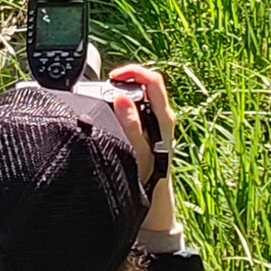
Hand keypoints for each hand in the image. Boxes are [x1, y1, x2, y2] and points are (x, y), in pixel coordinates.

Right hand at [104, 63, 177, 234]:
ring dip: (124, 91)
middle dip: (127, 80)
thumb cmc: (148, 176)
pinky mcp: (149, 129)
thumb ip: (131, 124)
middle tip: (107, 85)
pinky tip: (112, 111)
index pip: (153, 80)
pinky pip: (137, 107)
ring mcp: (157, 123)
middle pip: (147, 85)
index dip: (134, 72)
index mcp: (164, 117)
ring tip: (106, 96)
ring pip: (141, 96)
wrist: (154, 198)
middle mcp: (163, 117)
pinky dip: (123, 104)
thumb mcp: (138, 150)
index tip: (114, 76)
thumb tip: (121, 99)